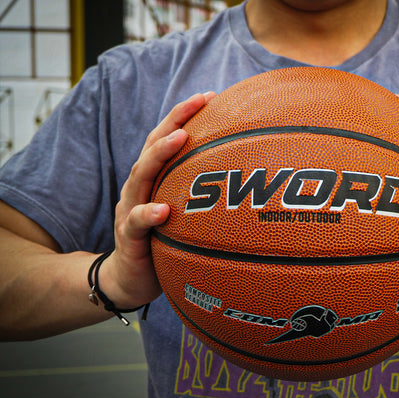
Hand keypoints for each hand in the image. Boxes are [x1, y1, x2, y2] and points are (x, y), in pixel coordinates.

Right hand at [101, 92, 215, 308]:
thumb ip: (203, 197)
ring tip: (179, 138)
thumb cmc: (163, 243)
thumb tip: (248, 185)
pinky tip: (164, 210)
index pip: (168, 140)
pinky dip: (148, 214)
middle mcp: (141, 189)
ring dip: (159, 155)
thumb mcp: (185, 216)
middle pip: (152, 147)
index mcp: (156, 181)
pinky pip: (136, 223)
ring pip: (140, 177)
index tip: (211, 96)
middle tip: (198, 101)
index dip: (185, 116)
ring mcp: (131, 210)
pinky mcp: (128, 237)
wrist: (131, 280)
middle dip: (174, 121)